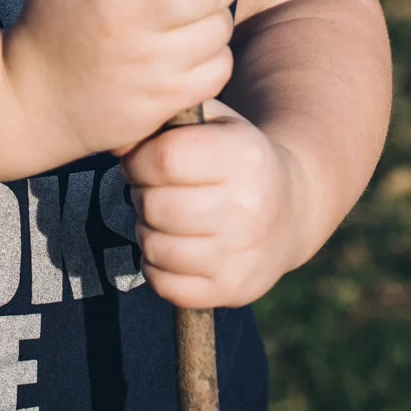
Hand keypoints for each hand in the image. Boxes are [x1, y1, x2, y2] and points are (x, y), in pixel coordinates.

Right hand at [3, 0, 237, 167]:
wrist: (36, 102)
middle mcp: (126, 24)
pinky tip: (187, 50)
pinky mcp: (163, 101)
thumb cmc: (53, 19)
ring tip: (189, 16)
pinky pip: (218, 68)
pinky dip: (212, 56)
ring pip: (219, 27)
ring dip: (213, 15)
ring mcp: (148, 67)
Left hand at [122, 101, 307, 307]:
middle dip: (141, 195)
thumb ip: (169, 119)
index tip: (141, 161)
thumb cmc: (236, 156)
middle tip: (153, 190)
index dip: (138, 159)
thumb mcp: (215, 121)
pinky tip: (173, 247)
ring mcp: (242, 255)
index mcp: (243, 156)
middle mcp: (248, 208)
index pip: (164, 158)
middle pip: (155, 206)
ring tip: (165, 217)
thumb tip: (118, 141)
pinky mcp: (234, 291)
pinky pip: (166, 286)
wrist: (292, 208)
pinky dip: (157, 267)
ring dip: (147, 231)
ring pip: (155, 248)